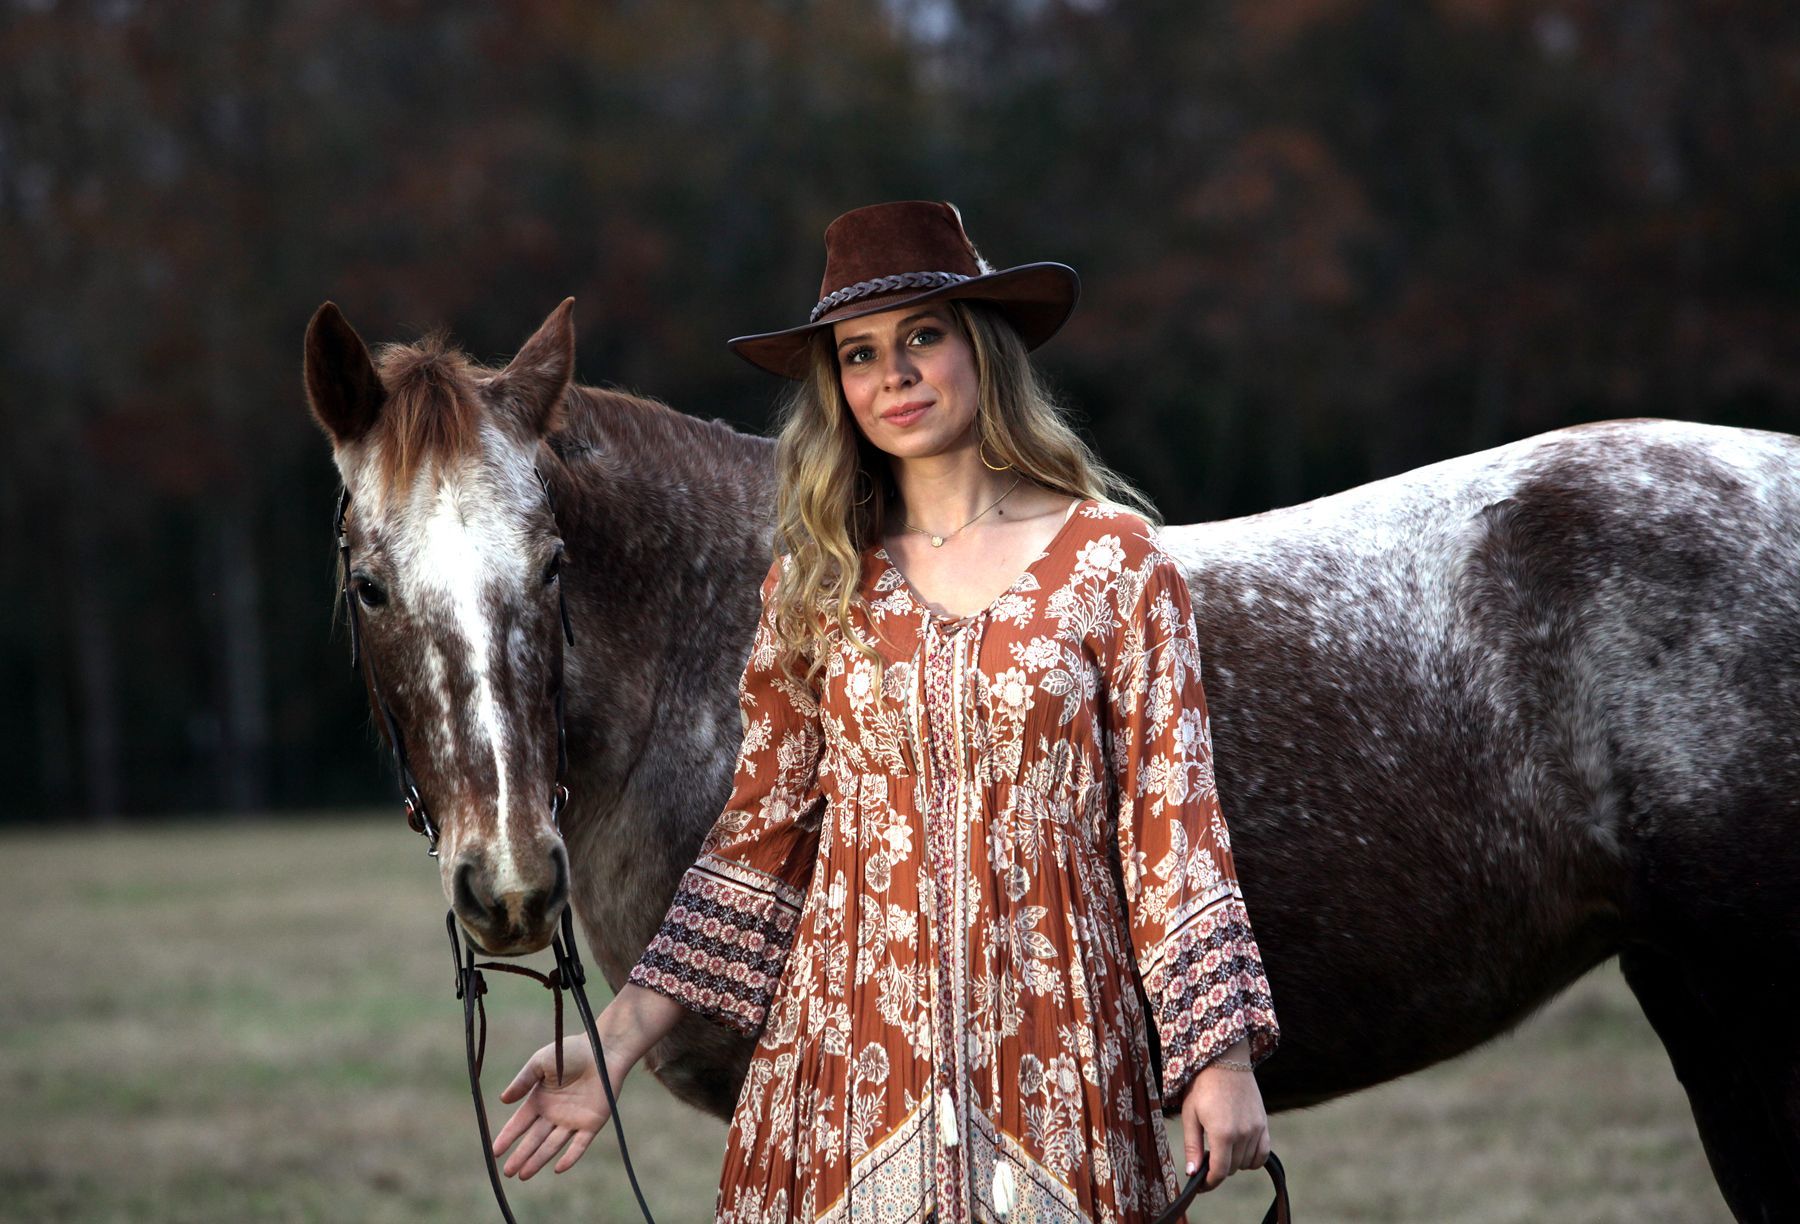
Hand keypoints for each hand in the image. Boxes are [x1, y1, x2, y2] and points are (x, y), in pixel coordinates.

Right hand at [491, 1037, 621, 1179]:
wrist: (603, 1049)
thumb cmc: (570, 1051)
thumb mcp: (540, 1062)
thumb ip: (522, 1080)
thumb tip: (503, 1100)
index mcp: (540, 1099)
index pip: (520, 1124)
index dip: (508, 1137)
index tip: (495, 1152)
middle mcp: (554, 1114)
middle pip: (534, 1139)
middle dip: (520, 1156)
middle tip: (507, 1173)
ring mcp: (573, 1120)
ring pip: (552, 1145)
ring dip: (538, 1160)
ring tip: (523, 1175)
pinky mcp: (591, 1123)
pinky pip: (579, 1144)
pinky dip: (570, 1157)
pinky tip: (558, 1169)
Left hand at [1176, 1041, 1269, 1216]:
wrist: (1225, 1061)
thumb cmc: (1202, 1087)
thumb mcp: (1190, 1115)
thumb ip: (1193, 1146)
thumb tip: (1193, 1173)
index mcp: (1223, 1133)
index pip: (1219, 1172)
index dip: (1209, 1183)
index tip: (1201, 1185)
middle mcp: (1243, 1134)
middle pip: (1232, 1168)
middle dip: (1218, 1167)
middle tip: (1206, 1154)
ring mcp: (1257, 1129)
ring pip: (1246, 1163)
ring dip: (1233, 1161)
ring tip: (1220, 1145)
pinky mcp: (1264, 1124)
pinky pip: (1263, 1154)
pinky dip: (1252, 1157)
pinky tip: (1239, 1148)